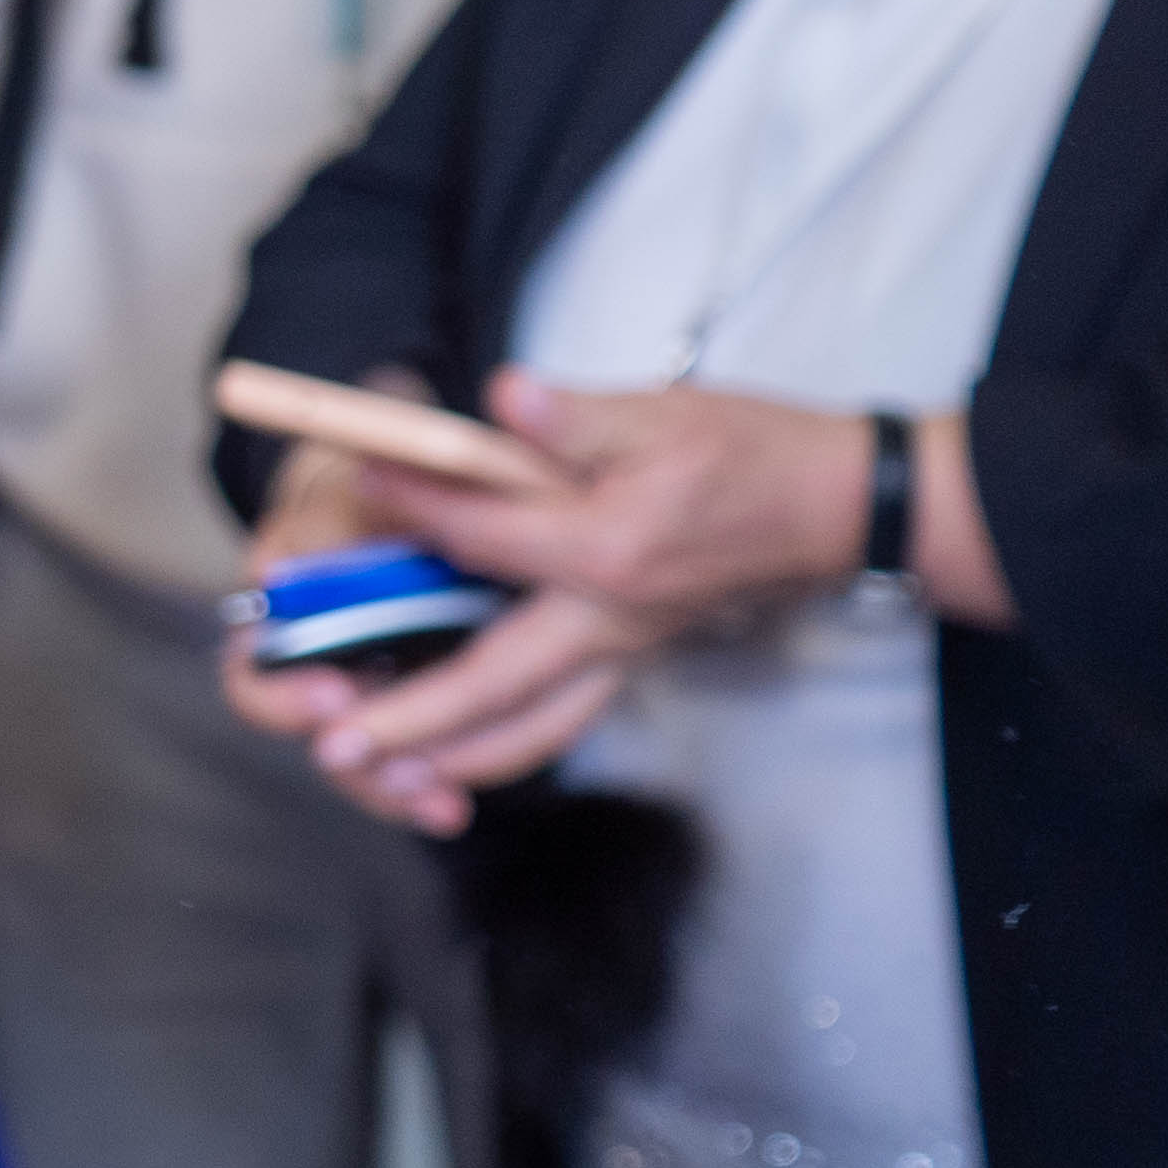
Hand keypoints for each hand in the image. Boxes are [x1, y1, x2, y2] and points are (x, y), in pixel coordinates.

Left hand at [218, 371, 870, 835]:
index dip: (411, 510)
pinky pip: (559, 722)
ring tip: (373, 769)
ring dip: (447, 755)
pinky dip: (502, 746)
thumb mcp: (662, 411)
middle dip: (410, 719)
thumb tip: (506, 398)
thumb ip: (575, 416)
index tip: (351, 493)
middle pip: (492, 684)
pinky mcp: (631, 660)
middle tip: (333, 745)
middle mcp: (610, 619)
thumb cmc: (749, 451)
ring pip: (528, 727)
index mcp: (608, 551)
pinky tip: (450, 752)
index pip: (484, 537)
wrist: (834, 507)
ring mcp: (623, 650)